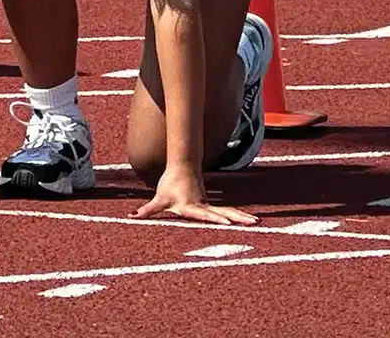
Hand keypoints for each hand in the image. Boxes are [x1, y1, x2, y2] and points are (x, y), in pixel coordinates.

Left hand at [129, 163, 258, 225]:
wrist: (182, 167)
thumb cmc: (169, 185)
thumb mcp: (159, 199)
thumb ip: (147, 210)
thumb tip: (131, 216)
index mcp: (191, 206)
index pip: (204, 214)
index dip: (214, 218)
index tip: (225, 222)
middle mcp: (203, 206)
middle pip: (222, 213)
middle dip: (236, 218)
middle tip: (251, 223)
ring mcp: (209, 205)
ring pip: (228, 211)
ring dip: (241, 217)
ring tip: (257, 222)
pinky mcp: (212, 206)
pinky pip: (227, 211)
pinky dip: (238, 216)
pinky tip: (251, 221)